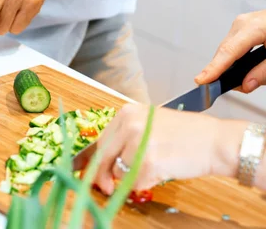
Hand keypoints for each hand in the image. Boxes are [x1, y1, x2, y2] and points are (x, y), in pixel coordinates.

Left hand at [91, 104, 245, 194]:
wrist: (215, 141)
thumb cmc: (186, 134)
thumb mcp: (150, 123)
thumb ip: (125, 137)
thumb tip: (101, 162)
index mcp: (127, 113)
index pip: (100, 140)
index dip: (92, 160)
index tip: (84, 171)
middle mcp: (129, 124)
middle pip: (103, 157)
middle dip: (102, 175)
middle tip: (105, 186)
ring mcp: (138, 143)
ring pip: (119, 171)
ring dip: (131, 177)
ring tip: (153, 167)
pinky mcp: (149, 162)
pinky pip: (136, 182)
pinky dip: (146, 183)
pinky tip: (161, 172)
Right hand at [195, 10, 265, 92]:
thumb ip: (264, 73)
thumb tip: (245, 85)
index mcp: (254, 27)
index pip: (229, 52)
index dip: (214, 68)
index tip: (201, 80)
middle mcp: (243, 22)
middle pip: (225, 51)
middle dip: (225, 71)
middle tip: (238, 88)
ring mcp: (242, 22)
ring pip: (227, 49)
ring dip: (232, 65)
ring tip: (246, 78)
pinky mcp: (243, 26)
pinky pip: (233, 44)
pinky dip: (236, 58)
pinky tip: (243, 66)